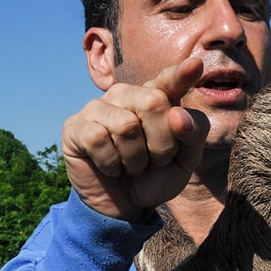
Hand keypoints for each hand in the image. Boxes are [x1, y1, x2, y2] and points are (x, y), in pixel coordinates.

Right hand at [61, 58, 210, 220]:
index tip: (196, 64)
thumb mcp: (185, 160)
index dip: (180, 74)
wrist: (124, 206)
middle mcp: (126, 95)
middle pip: (153, 102)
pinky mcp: (75, 126)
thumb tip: (177, 114)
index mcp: (156, 96)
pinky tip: (109, 167)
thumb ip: (193, 134)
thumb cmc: (155, 176)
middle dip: (162, 143)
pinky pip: (98, 139)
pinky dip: (110, 163)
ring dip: (135, 159)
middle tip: (154, 160)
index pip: (169, 81)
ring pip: (126, 125)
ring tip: (131, 165)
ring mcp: (98, 107)